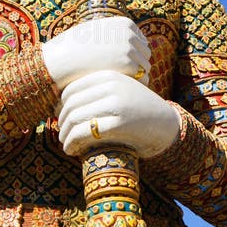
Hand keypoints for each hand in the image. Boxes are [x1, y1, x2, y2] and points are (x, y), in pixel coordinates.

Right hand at [42, 17, 150, 90]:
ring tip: (120, 86)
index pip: (140, 42)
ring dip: (135, 77)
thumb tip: (125, 47)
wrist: (62, 59)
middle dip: (136, 66)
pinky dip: (134, 86)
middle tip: (122, 79)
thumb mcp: (95, 32)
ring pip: (144, 68)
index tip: (121, 68)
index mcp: (125, 24)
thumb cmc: (74, 48)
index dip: (132, 56)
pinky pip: (142, 79)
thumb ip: (112, 36)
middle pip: (145, 54)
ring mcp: (131, 49)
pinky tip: (121, 91)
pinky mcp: (129, 65)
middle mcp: (130, 34)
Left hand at [57, 70, 180, 157]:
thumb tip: (59, 103)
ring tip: (65, 144)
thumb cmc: (137, 110)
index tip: (61, 119)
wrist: (167, 125)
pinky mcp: (120, 124)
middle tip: (61, 135)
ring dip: (65, 135)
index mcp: (109, 75)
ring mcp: (117, 104)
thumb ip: (97, 91)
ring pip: (76, 118)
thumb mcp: (119, 91)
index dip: (60, 106)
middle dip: (62, 122)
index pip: (71, 89)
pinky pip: (85, 133)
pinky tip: (72, 150)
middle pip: (71, 104)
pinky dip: (72, 143)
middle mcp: (112, 86)